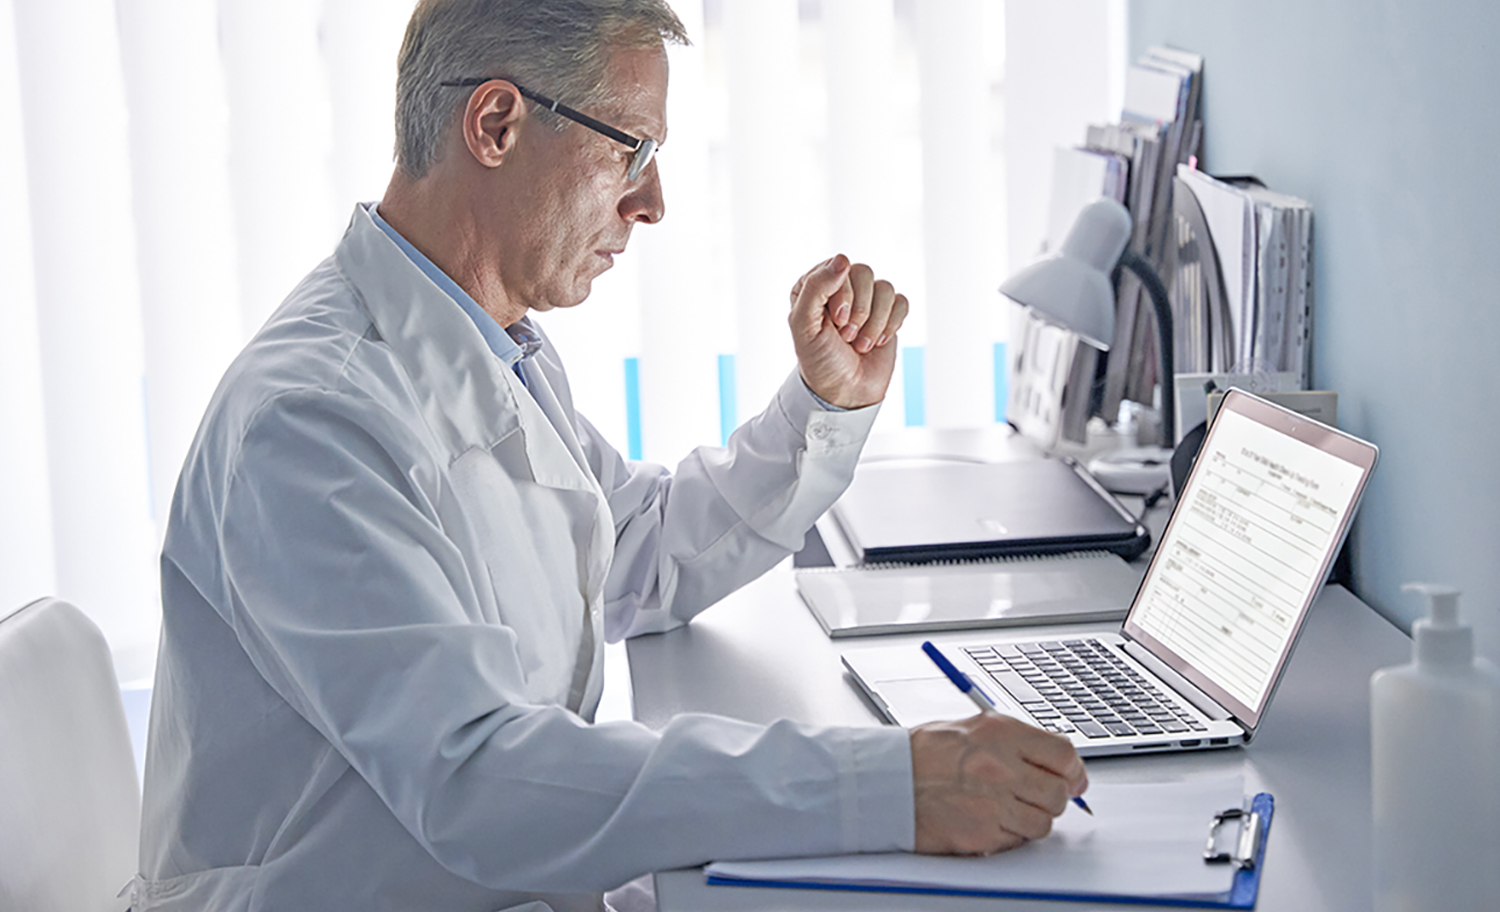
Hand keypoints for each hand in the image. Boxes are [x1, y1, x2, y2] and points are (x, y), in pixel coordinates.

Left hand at [788, 254, 908, 409]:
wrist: (846, 393)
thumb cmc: (820, 361)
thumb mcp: (804, 325)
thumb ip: (815, 288)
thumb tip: (843, 259)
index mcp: (814, 285)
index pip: (839, 267)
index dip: (843, 295)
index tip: (836, 322)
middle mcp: (841, 288)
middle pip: (864, 272)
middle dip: (859, 310)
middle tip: (847, 336)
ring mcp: (866, 301)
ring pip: (885, 288)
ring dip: (875, 322)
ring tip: (860, 344)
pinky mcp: (888, 314)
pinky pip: (901, 301)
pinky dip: (892, 324)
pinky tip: (878, 342)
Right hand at [909, 712, 1087, 854]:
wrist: (885, 781)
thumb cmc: (922, 754)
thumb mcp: (971, 728)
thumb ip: (1014, 742)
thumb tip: (1051, 759)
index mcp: (1000, 734)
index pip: (1063, 754)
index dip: (1074, 770)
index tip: (1073, 779)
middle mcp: (1001, 767)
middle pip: (1058, 792)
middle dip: (1054, 797)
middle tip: (1039, 796)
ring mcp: (992, 804)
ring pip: (1042, 822)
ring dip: (1032, 819)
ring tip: (1008, 808)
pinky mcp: (982, 834)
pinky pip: (1016, 841)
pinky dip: (1008, 835)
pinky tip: (988, 820)